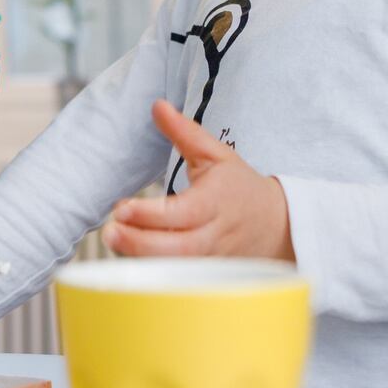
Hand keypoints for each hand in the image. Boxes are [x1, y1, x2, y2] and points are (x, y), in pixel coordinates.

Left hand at [103, 100, 293, 260]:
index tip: (121, 208)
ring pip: (176, 270)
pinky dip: (156, 277)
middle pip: (176, 249)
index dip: (150, 215)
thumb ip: (185, 132)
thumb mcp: (216, 154)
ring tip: (114, 245)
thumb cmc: (240, 188)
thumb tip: (157, 106)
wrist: (278, 225)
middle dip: (139, 243)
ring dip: (142, 261)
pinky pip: (180, 282)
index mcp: (214, 203)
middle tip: (110, 232)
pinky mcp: (208, 277)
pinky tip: (131, 265)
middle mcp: (213, 236)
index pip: (180, 213)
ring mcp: (211, 261)